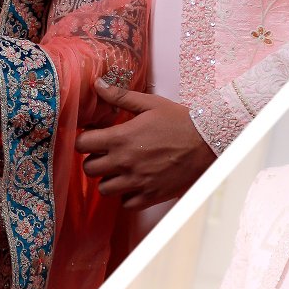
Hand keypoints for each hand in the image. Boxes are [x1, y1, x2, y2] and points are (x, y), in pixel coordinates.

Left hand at [74, 83, 215, 209]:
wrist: (206, 142)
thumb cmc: (178, 120)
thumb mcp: (149, 104)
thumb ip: (120, 96)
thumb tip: (97, 84)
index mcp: (121, 138)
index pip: (82, 144)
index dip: (84, 140)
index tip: (93, 137)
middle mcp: (125, 162)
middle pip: (89, 169)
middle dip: (94, 159)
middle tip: (106, 153)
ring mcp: (137, 182)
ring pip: (104, 189)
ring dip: (108, 179)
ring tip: (120, 169)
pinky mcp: (150, 196)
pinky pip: (125, 204)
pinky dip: (126, 195)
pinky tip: (134, 182)